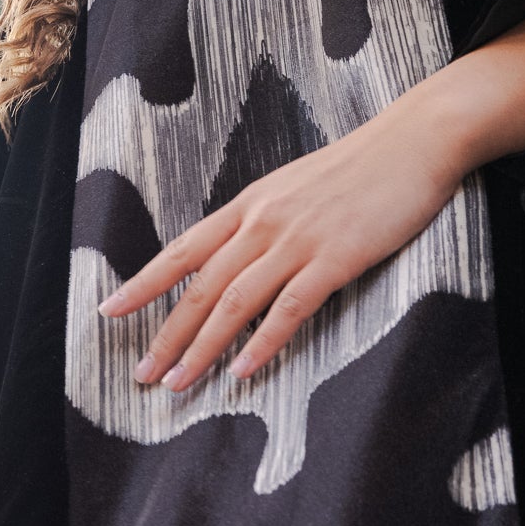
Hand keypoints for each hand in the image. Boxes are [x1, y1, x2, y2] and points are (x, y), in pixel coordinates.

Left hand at [98, 86, 465, 388]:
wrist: (415, 142)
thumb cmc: (361, 167)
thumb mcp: (296, 187)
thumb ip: (265, 220)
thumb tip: (239, 255)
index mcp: (250, 204)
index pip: (183, 249)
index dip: (144, 282)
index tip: (109, 311)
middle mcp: (263, 222)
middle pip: (200, 285)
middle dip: (165, 333)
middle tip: (142, 373)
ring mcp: (298, 240)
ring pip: (235, 302)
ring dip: (202, 348)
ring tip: (179, 383)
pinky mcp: (336, 258)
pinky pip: (290, 308)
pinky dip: (262, 343)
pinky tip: (243, 371)